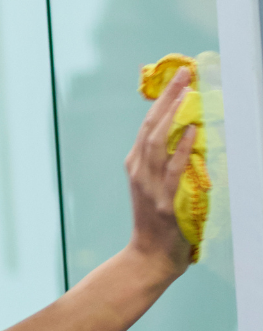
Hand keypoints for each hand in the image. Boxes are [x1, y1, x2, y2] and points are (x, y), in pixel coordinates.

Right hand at [124, 68, 197, 280]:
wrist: (150, 256)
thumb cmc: (158, 222)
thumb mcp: (155, 187)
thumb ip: (165, 163)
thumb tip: (189, 135)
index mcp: (135, 166)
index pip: (147, 126)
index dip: (161, 100)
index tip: (177, 78)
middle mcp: (139, 172)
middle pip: (151, 127)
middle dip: (168, 98)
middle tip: (184, 74)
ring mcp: (150, 187)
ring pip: (158, 142)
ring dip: (174, 115)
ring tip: (189, 93)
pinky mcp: (164, 202)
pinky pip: (174, 169)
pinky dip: (183, 148)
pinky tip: (194, 130)